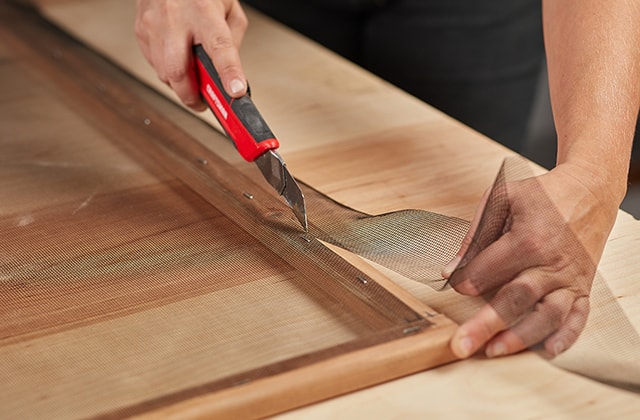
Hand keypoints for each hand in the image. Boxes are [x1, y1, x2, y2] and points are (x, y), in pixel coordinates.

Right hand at [135, 0, 247, 109]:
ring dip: (181, 86)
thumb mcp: (229, 8)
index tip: (235, 91)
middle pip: (180, 71)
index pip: (219, 47)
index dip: (228, 73)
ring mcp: (154, 25)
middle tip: (204, 103)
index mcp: (204, 11)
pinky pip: (155, 65)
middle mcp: (176, 18)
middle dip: (192, 96)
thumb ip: (232, 39)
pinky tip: (178, 62)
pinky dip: (169, 72)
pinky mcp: (141, 31)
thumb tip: (230, 71)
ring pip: (165, 73)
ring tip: (193, 81)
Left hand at [442, 162, 619, 358]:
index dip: (466, 280)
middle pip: (515, 298)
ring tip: (495, 350)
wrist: (589, 190)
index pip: (488, 268)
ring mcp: (569, 278)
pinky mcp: (583, 287)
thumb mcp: (502, 198)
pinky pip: (578, 317)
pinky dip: (566, 336)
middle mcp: (551, 262)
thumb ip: (475, 234)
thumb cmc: (543, 195)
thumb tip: (450, 268)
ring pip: (546, 315)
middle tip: (461, 343)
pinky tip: (548, 350)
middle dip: (485, 323)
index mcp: (528, 238)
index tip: (455, 286)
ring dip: (520, 336)